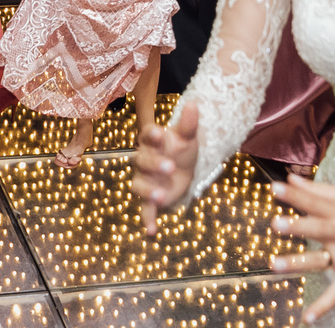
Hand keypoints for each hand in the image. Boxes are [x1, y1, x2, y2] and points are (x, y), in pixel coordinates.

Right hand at [130, 102, 199, 234]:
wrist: (185, 169)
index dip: (152, 135)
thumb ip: (189, 123)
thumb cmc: (182, 149)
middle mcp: (143, 159)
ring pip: (138, 185)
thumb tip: (195, 103)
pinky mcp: (150, 199)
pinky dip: (148, 220)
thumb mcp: (189, 137)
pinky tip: (152, 232)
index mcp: (152, 141)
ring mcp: (145, 180)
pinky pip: (145, 209)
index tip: (162, 135)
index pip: (147, 135)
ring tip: (161, 196)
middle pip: (142, 160)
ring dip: (148, 191)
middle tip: (171, 167)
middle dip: (154, 164)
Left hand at [270, 175, 334, 323]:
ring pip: (321, 260)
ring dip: (299, 262)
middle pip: (318, 229)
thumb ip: (318, 190)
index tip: (275, 188)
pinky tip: (307, 318)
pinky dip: (324, 306)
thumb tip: (289, 178)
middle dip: (297, 226)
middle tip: (276, 224)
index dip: (295, 195)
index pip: (315, 201)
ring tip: (275, 265)